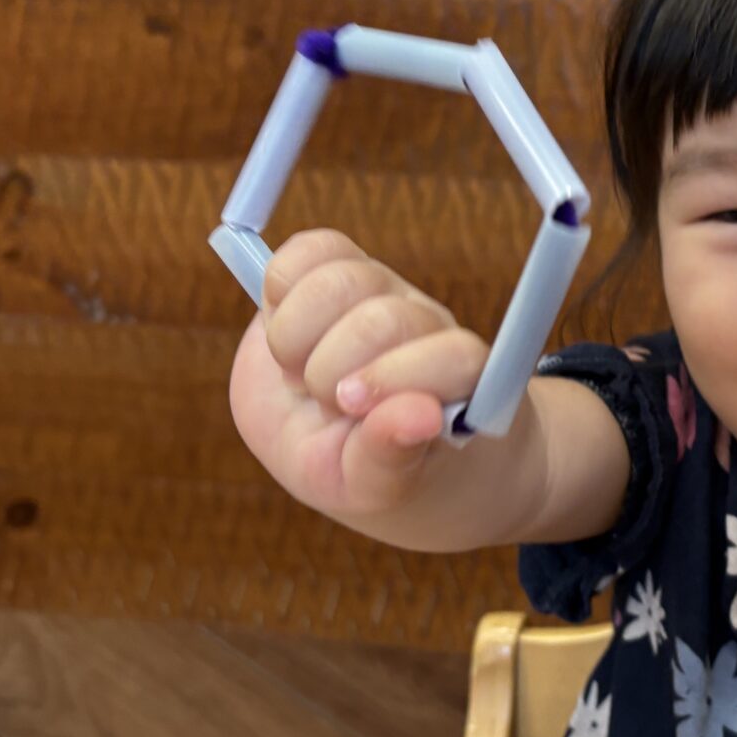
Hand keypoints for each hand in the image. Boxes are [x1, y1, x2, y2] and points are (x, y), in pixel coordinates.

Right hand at [228, 229, 489, 515]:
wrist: (340, 436)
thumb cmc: (370, 467)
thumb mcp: (371, 486)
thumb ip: (391, 457)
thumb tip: (421, 416)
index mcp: (457, 380)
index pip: (455, 357)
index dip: (397, 380)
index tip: (355, 411)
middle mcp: (427, 325)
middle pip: (384, 320)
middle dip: (332, 371)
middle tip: (326, 402)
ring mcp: (383, 290)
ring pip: (341, 280)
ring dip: (297, 336)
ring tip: (300, 371)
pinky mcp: (333, 269)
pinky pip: (309, 249)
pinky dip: (279, 288)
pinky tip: (285, 329)